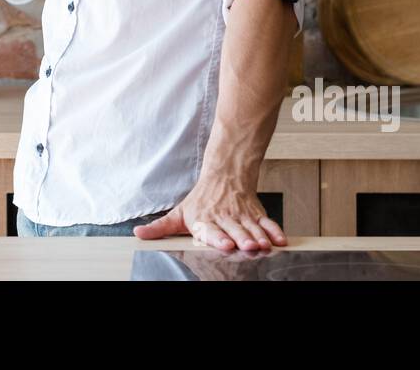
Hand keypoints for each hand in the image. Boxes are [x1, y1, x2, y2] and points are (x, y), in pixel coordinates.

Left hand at [132, 176, 287, 251]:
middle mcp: (224, 219)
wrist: (225, 173)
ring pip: (252, 228)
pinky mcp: (255, 214)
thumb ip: (160, 227)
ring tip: (264, 245)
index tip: (225, 244)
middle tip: (248, 246)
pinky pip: (267, 222)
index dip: (218, 237)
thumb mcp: (179, 213)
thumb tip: (138, 234)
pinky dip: (275, 230)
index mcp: (205, 220)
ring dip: (259, 236)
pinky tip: (280, 240)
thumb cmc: (202, 198)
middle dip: (242, 239)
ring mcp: (241, 216)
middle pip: (234, 231)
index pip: (212, 231)